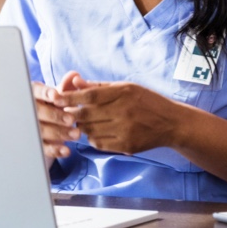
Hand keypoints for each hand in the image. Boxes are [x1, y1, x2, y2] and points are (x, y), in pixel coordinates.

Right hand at [31, 71, 82, 159]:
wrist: (44, 127)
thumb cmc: (52, 106)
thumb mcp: (59, 96)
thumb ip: (66, 86)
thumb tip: (74, 75)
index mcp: (33, 94)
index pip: (37, 92)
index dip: (45, 94)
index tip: (56, 96)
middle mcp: (29, 110)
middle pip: (38, 112)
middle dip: (55, 116)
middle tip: (72, 119)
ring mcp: (30, 128)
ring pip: (41, 130)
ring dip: (59, 133)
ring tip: (76, 134)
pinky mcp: (35, 144)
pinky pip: (43, 148)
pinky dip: (54, 150)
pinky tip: (66, 150)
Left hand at [51, 73, 186, 154]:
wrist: (171, 123)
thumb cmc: (146, 101)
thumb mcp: (126, 87)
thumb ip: (99, 87)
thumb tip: (74, 82)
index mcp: (123, 92)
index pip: (89, 96)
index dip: (69, 97)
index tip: (55, 98)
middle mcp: (124, 111)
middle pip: (86, 115)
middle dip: (71, 114)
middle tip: (64, 112)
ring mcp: (125, 130)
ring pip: (89, 131)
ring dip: (81, 127)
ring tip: (83, 122)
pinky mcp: (126, 145)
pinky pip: (99, 143)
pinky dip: (92, 138)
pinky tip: (97, 132)